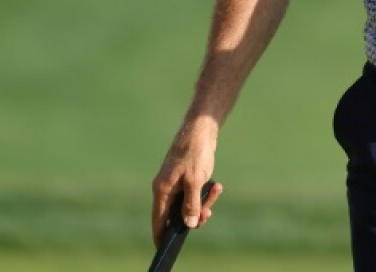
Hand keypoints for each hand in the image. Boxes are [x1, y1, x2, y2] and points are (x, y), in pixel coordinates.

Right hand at [150, 120, 222, 245]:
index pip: (158, 220)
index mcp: (162, 189)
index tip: (167, 246)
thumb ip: (192, 204)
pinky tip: (217, 186)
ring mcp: (175, 183)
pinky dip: (205, 193)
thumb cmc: (195, 152)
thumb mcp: (195, 181)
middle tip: (208, 213)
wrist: (201, 130)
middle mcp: (165, 188)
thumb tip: (190, 224)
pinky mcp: (185, 179)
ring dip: (203, 202)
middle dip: (194, 215)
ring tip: (216, 190)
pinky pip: (194, 194)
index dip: (162, 235)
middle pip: (176, 214)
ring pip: (188, 204)